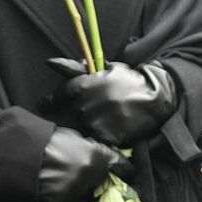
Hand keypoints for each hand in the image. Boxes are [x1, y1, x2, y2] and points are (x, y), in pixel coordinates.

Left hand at [39, 58, 176, 147]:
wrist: (157, 97)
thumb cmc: (129, 81)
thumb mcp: (104, 69)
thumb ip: (74, 68)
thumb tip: (49, 62)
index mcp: (83, 86)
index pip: (59, 95)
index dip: (50, 101)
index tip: (44, 105)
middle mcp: (85, 105)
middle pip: (72, 113)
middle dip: (80, 110)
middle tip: (98, 107)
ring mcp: (95, 122)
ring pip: (84, 127)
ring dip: (92, 123)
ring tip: (110, 115)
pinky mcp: (106, 137)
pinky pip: (96, 140)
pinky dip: (103, 134)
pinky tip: (115, 126)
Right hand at [39, 126, 134, 201]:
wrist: (24, 152)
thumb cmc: (48, 139)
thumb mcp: (75, 137)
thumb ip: (92, 149)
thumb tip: (98, 156)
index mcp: (97, 155)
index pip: (121, 166)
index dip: (126, 168)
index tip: (128, 172)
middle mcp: (90, 175)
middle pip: (102, 179)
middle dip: (96, 175)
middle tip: (81, 167)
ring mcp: (76, 188)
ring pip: (85, 188)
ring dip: (79, 183)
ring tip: (63, 172)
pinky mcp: (62, 199)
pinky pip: (69, 196)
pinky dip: (64, 190)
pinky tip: (54, 180)